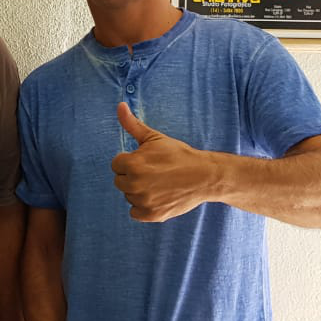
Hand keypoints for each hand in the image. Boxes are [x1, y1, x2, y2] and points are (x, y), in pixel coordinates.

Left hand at [111, 102, 215, 221]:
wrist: (204, 175)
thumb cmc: (178, 154)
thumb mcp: (154, 137)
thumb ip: (132, 124)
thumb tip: (119, 105)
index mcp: (132, 164)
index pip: (116, 165)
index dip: (131, 161)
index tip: (147, 161)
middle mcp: (135, 184)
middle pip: (120, 181)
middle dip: (132, 176)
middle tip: (153, 173)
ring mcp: (144, 201)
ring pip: (128, 196)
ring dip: (139, 191)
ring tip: (159, 184)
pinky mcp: (152, 215)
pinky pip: (134, 213)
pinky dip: (143, 207)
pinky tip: (157, 197)